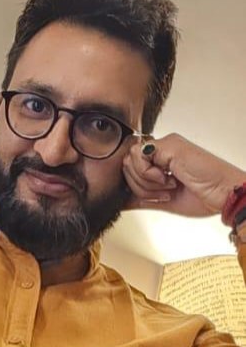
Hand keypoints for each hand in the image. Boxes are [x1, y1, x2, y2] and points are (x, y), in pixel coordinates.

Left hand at [122, 133, 245, 216]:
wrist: (226, 195)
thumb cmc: (205, 197)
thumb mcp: (164, 200)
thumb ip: (140, 198)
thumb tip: (120, 201)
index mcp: (161, 159)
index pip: (130, 167)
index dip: (137, 186)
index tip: (159, 196)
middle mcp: (162, 149)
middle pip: (126, 164)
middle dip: (141, 186)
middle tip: (165, 191)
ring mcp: (165, 145)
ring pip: (130, 161)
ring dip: (147, 182)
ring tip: (170, 185)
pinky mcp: (168, 144)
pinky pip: (139, 157)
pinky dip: (150, 175)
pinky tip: (170, 178)